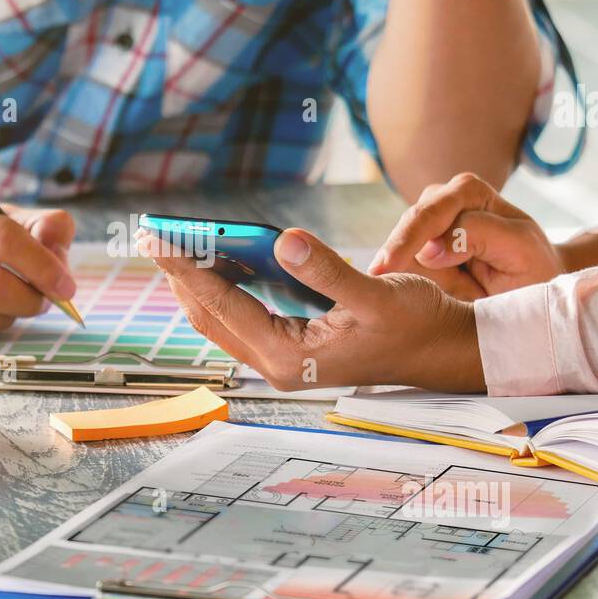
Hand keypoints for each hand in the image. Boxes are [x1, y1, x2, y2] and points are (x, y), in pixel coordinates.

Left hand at [137, 227, 484, 391]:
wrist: (444, 352)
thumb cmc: (417, 324)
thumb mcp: (376, 294)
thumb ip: (328, 270)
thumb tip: (286, 241)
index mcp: (290, 357)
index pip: (223, 304)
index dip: (187, 266)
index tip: (158, 236)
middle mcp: (278, 365)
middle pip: (209, 315)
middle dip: (180, 273)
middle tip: (153, 233)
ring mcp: (281, 361)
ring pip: (221, 319)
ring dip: (197, 282)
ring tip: (173, 244)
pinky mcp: (289, 351)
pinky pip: (239, 317)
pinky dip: (222, 288)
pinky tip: (215, 260)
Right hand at [371, 172, 563, 297]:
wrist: (530, 284)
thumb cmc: (532, 266)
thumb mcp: (520, 247)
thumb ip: (479, 234)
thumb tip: (428, 249)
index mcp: (467, 190)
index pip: (429, 215)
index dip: (409, 242)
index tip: (385, 270)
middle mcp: (439, 200)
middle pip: (409, 236)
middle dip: (431, 270)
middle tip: (473, 292)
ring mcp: (424, 225)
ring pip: (402, 258)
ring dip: (434, 281)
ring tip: (473, 290)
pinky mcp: (413, 251)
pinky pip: (403, 272)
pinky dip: (428, 287)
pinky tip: (457, 290)